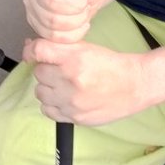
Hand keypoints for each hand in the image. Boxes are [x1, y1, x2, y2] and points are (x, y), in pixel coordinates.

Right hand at [23, 0, 108, 42]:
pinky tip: (81, 25)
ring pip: (50, 22)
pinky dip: (71, 34)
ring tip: (85, 12)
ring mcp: (30, 2)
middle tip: (87, 2)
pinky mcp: (34, 21)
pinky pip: (51, 35)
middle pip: (50, 2)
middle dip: (77, 6)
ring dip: (76, 21)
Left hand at [23, 38, 144, 124]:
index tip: (34, 53)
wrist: (134, 85)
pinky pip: (47, 110)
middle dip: (47, 69)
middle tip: (61, 70)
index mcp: (74, 58)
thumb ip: (59, 47)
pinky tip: (64, 98)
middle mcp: (70, 80)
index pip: (38, 51)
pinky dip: (52, 104)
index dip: (32, 51)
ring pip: (40, 93)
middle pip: (39, 73)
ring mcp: (71, 102)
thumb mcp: (86, 47)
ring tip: (63, 85)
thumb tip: (30, 46)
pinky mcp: (74, 118)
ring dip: (48, 87)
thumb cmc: (110, 63)